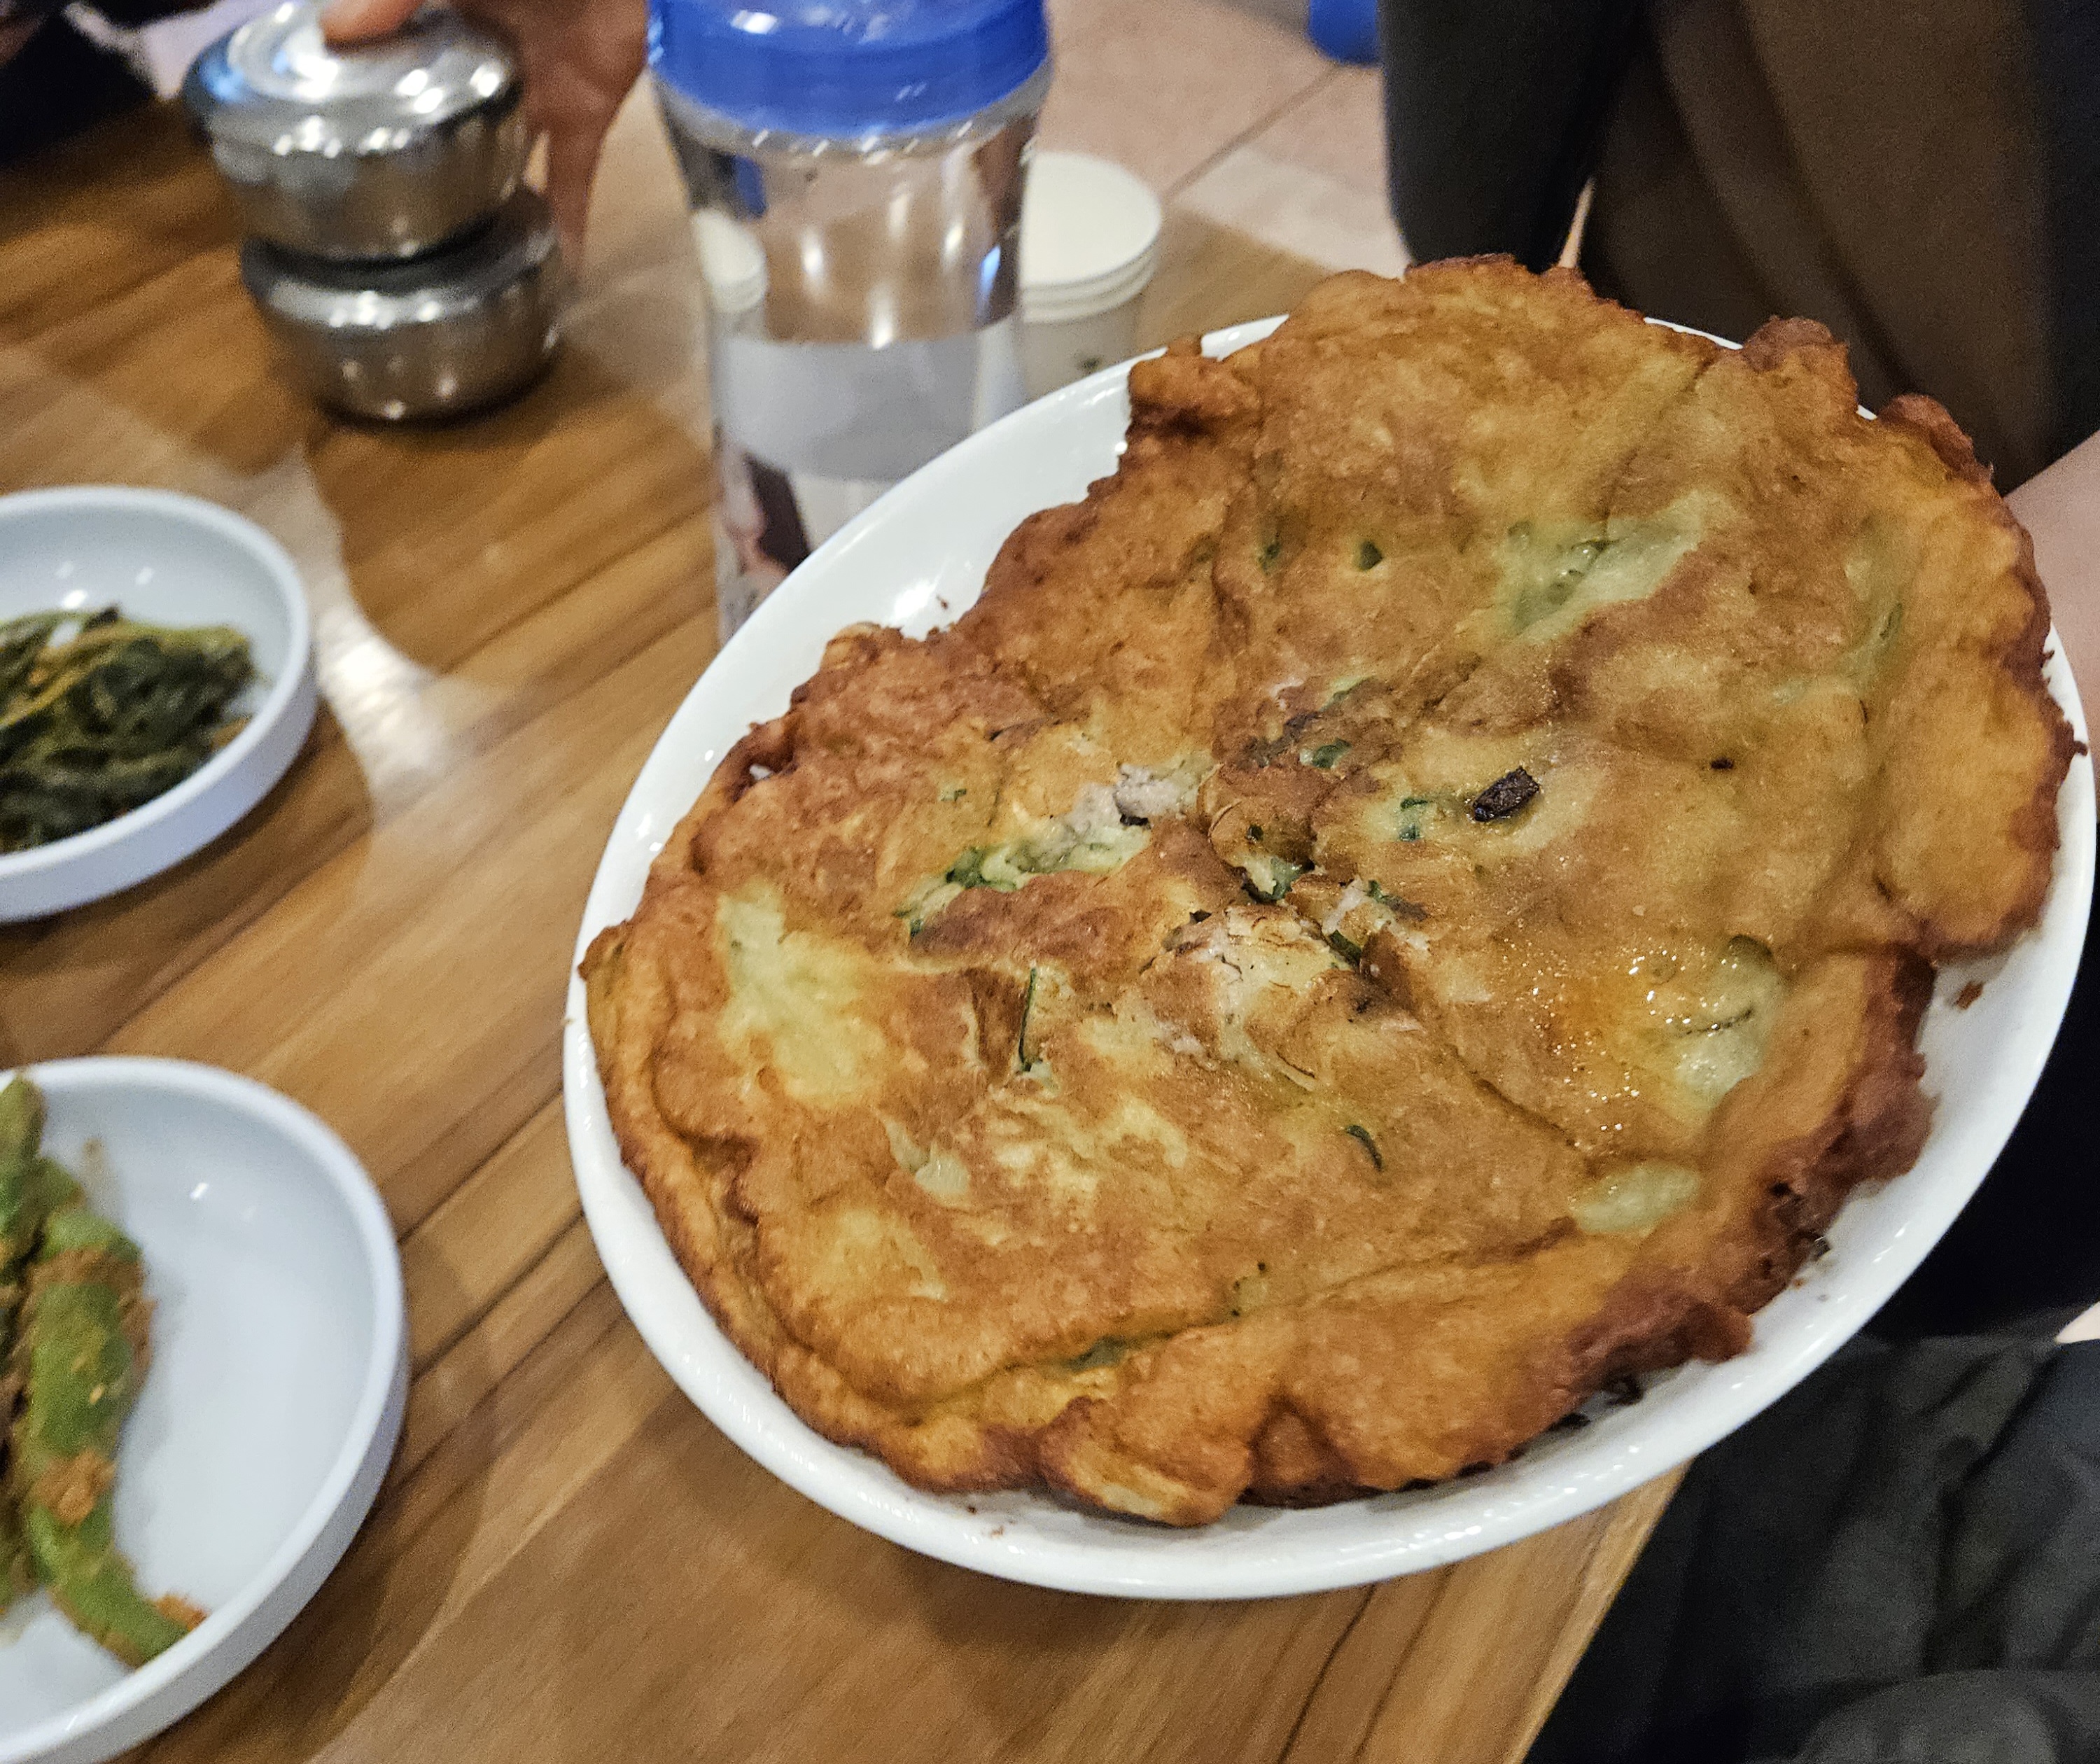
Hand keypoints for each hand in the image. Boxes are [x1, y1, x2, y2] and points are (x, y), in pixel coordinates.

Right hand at [322, 0, 647, 252]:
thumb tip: (330, 32)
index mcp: (442, 16)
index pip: (392, 61)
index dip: (365, 102)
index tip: (327, 150)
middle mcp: (483, 58)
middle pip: (445, 121)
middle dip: (420, 168)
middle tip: (386, 228)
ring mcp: (535, 90)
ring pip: (504, 159)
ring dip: (489, 207)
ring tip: (456, 272)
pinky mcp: (587, 112)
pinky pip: (576, 179)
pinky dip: (571, 224)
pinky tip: (558, 272)